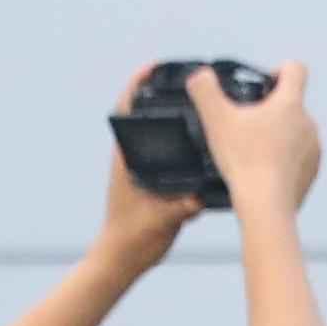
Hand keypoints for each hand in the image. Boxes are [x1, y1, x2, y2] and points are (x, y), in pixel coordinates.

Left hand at [96, 59, 201, 262]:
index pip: (128, 111)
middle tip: (183, 76)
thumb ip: (180, 208)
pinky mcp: (151, 181)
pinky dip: (181, 139)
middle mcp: (131, 158)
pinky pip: (168, 151)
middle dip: (160, 92)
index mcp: (128, 159)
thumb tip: (200, 197)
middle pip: (143, 114)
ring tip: (198, 101)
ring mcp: (140, 169)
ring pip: (156, 133)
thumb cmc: (134, 238)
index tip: (152, 67)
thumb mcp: (162, 220)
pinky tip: (204, 140)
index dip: (138, 86)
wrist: (122, 258)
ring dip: (171, 114)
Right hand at [195, 57, 322, 223]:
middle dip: (270, 109)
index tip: (264, 82)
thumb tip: (200, 75)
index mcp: (290, 104)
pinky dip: (281, 159)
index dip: (279, 69)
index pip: (294, 70)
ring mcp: (313, 150)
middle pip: (292, 104)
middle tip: (244, 122)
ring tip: (251, 148)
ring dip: (276, 134)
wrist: (266, 205)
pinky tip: (261, 168)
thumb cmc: (243, 160)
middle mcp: (308, 124)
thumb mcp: (215, 117)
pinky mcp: (311, 172)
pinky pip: (297, 157)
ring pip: (295, 132)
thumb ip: (204, 88)